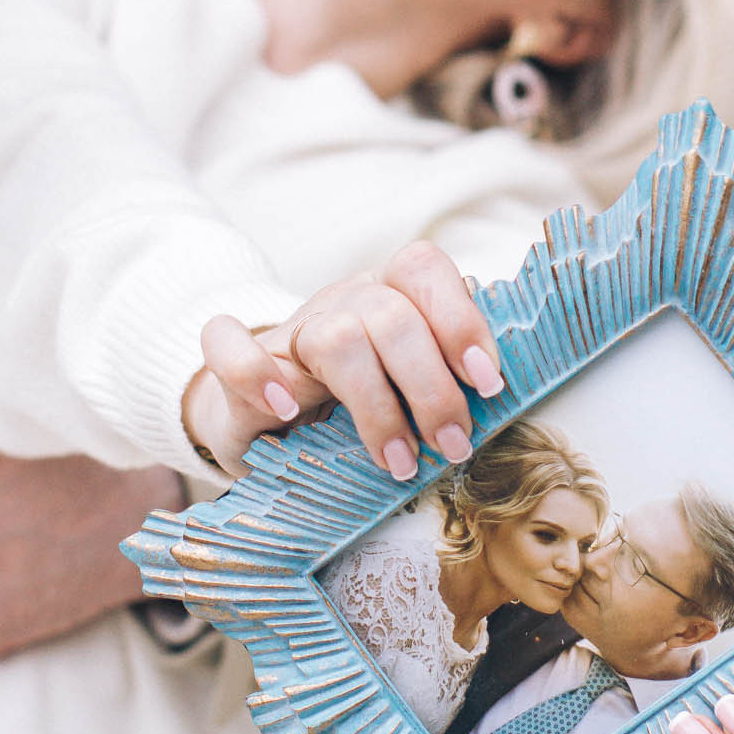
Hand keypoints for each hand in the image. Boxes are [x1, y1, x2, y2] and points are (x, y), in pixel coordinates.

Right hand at [183, 242, 503, 477]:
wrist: (258, 424)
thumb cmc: (347, 411)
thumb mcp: (403, 394)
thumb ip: (443, 385)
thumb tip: (502, 407)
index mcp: (388, 298)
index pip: (424, 270)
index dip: (460, 320)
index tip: (487, 384)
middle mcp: (341, 304)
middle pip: (392, 314)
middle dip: (432, 387)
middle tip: (452, 446)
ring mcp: (288, 333)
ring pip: (338, 336)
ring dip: (376, 407)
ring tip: (399, 464)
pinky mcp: (232, 368)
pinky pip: (230, 345)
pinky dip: (258, 376)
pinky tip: (287, 412)